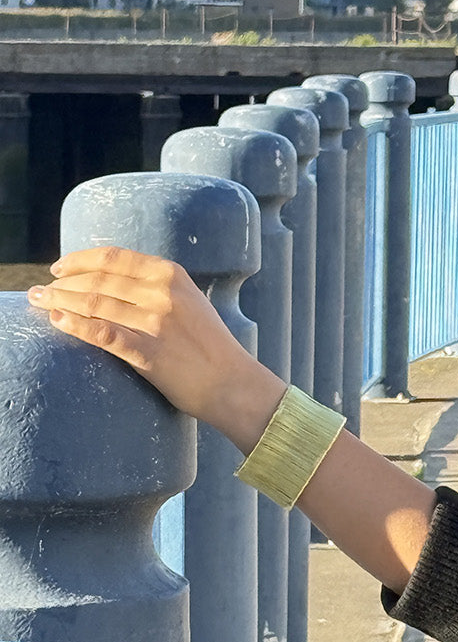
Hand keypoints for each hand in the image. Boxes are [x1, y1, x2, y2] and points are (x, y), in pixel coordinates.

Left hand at [28, 246, 283, 447]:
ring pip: (95, 303)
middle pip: (100, 279)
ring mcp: (155, 322)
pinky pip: (102, 333)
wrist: (232, 383)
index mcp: (172, 276)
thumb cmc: (209, 346)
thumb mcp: (190, 302)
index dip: (81, 260)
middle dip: (63, 282)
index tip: (60, 267)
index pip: (116, 258)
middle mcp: (163, 294)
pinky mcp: (148, 352)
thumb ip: (158, 288)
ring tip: (40, 302)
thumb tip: (113, 281)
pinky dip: (74, 325)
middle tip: (40, 289)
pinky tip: (57, 320)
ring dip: (61, 301)